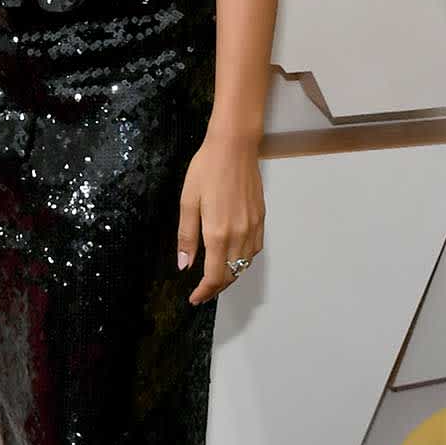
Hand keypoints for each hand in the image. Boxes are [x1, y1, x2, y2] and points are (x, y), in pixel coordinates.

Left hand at [177, 132, 264, 306]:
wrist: (234, 146)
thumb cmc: (206, 169)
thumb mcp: (188, 202)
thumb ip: (186, 236)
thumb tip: (184, 265)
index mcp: (218, 232)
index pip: (214, 276)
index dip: (204, 292)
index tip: (195, 298)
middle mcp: (239, 234)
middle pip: (231, 274)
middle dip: (216, 287)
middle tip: (202, 292)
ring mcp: (253, 226)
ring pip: (245, 264)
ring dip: (231, 275)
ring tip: (215, 277)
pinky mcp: (261, 218)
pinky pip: (254, 249)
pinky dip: (243, 259)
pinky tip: (233, 256)